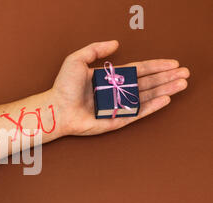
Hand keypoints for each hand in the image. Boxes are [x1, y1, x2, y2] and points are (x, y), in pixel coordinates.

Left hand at [51, 40, 189, 135]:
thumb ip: (96, 49)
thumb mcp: (77, 60)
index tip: (172, 63)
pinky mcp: (116, 120)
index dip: (155, 66)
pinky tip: (165, 99)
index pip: (138, 70)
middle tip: (184, 74)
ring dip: (164, 90)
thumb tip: (116, 43)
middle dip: (166, 78)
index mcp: (109, 78)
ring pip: (146, 97)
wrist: (57, 108)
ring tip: (181, 84)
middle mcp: (115, 92)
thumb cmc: (63, 86)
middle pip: (146, 83)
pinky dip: (151, 106)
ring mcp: (117, 107)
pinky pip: (137, 113)